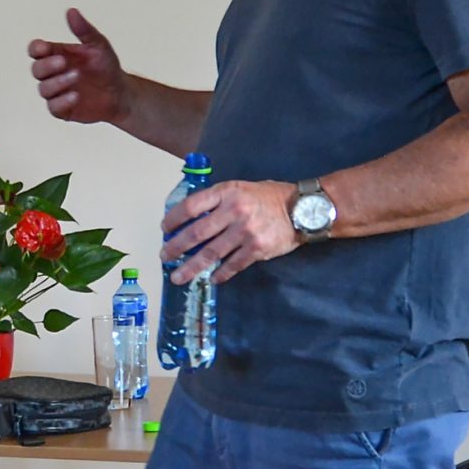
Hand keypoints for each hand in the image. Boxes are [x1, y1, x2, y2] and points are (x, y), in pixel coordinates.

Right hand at [28, 8, 127, 123]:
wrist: (120, 93)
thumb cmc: (107, 66)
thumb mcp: (99, 45)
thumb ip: (84, 30)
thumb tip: (71, 11)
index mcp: (56, 54)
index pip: (35, 50)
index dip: (36, 49)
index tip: (45, 47)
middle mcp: (52, 74)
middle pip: (36, 69)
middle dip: (47, 66)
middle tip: (63, 62)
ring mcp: (56, 92)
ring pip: (43, 89)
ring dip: (57, 82)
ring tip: (76, 77)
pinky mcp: (62, 110)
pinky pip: (53, 107)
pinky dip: (62, 101)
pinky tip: (76, 96)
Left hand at [163, 180, 297, 283]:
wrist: (303, 209)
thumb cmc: (270, 197)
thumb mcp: (241, 188)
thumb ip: (219, 201)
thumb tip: (192, 218)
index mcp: (227, 192)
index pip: (192, 205)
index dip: (174, 218)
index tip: (165, 229)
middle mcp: (234, 211)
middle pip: (197, 232)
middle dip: (176, 247)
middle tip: (164, 256)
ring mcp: (246, 232)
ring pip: (211, 253)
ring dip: (192, 267)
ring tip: (178, 277)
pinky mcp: (257, 249)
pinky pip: (233, 265)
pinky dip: (220, 274)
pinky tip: (211, 279)